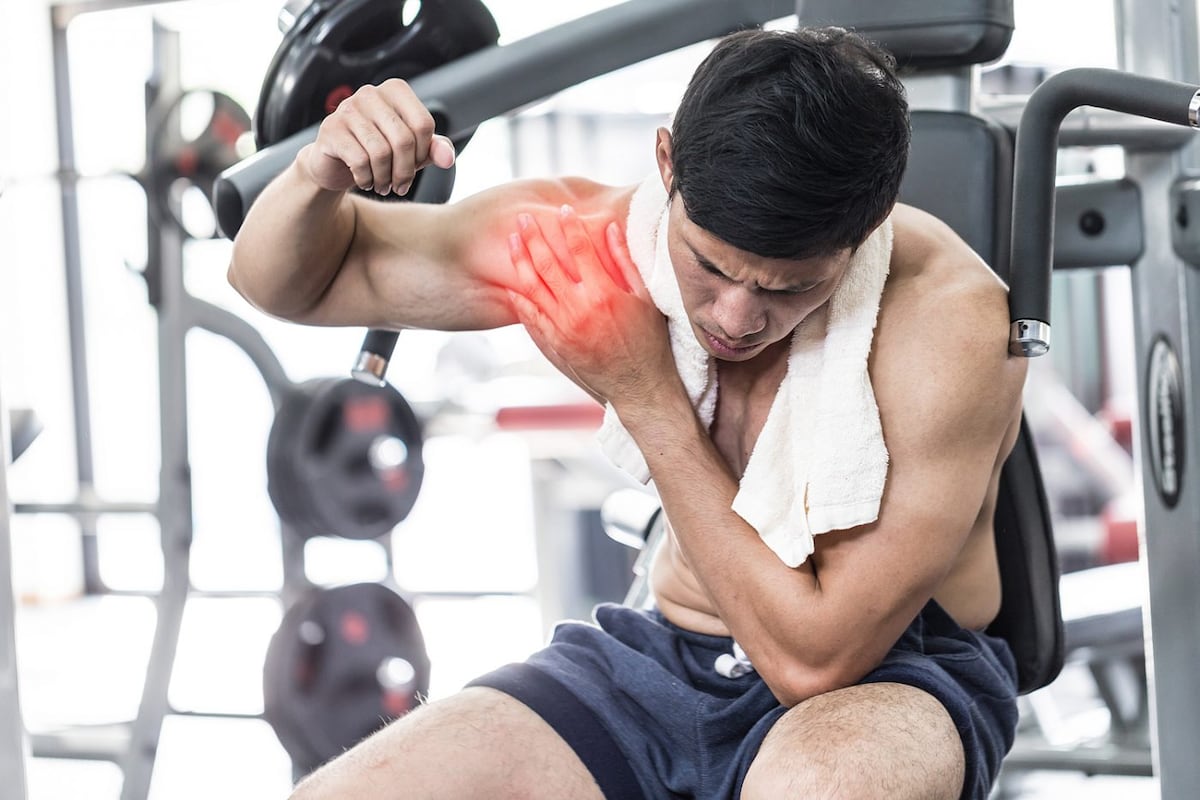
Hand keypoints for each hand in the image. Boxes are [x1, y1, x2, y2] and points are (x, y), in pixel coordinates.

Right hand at [300, 78, 455, 195]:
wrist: (336, 164)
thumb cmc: (378, 152)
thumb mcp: (412, 151)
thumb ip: (433, 149)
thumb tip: (448, 158)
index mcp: (395, 90)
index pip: (423, 124)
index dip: (423, 153)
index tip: (414, 166)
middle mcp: (370, 93)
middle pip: (403, 140)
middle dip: (405, 171)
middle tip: (400, 186)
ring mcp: (347, 108)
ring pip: (381, 152)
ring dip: (385, 178)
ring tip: (383, 186)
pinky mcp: (331, 129)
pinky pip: (360, 161)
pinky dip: (366, 178)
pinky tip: (365, 181)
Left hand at [506, 205, 677, 407]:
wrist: (639, 386)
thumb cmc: (648, 342)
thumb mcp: (644, 298)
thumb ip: (624, 262)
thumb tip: (610, 229)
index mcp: (604, 293)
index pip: (580, 249)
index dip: (569, 226)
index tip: (563, 210)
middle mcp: (579, 309)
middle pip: (548, 263)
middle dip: (534, 236)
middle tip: (523, 218)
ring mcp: (564, 327)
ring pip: (533, 287)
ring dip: (520, 261)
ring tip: (512, 242)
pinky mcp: (556, 343)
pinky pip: (531, 316)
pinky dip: (519, 298)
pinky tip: (511, 283)